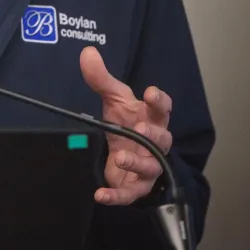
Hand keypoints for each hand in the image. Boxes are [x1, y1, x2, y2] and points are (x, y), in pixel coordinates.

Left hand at [79, 46, 171, 205]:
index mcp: (152, 117)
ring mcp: (147, 166)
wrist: (122, 152)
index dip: (159, 100)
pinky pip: (130, 193)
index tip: (150, 92)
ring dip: (136, 162)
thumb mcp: (113, 98)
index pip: (163, 108)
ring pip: (150, 166)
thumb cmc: (125, 121)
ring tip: (121, 156)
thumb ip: (101, 78)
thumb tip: (87, 52)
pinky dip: (116, 196)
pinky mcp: (135, 186)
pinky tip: (100, 195)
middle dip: (153, 135)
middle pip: (162, 139)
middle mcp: (155, 142)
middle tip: (139, 130)